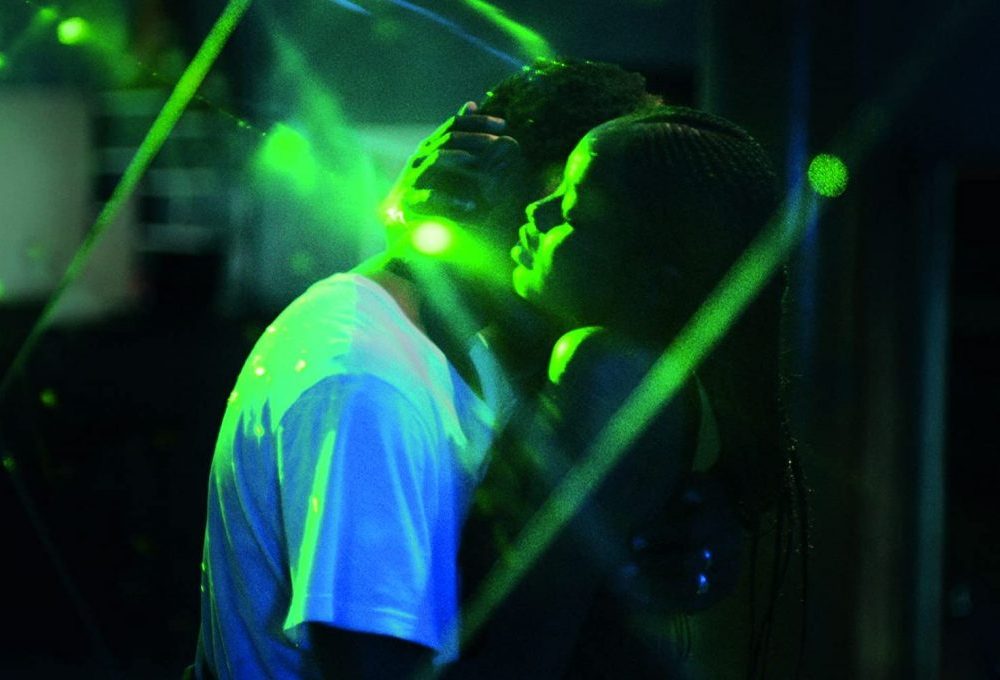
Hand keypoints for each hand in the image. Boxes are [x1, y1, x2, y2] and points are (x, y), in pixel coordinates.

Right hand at [382, 101, 524, 225]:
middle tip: (499, 142)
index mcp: (431, 145)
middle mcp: (421, 156)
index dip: (480, 122)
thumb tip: (472, 103)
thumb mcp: (442, 157)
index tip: (504, 125)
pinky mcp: (411, 201)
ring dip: (460, 158)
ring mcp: (414, 177)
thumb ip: (457, 134)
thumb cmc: (426, 185)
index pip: (455, 124)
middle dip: (476, 137)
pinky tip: (470, 206)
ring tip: (480, 161)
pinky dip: (451, 201)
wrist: (398, 216)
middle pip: (449, 138)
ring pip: (436, 159)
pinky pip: (431, 197)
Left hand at [612, 473, 744, 613]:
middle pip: (690, 563)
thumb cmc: (704, 498)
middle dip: (656, 567)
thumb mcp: (700, 485)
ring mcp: (727, 573)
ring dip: (658, 592)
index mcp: (719, 522)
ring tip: (628, 591)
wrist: (734, 516)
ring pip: (692, 590)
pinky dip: (667, 605)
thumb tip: (684, 495)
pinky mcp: (723, 591)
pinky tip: (642, 603)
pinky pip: (695, 604)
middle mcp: (727, 550)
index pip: (690, 532)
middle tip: (624, 569)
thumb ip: (691, 488)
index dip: (661, 537)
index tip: (633, 541)